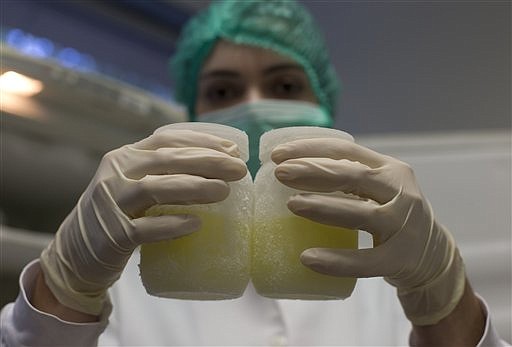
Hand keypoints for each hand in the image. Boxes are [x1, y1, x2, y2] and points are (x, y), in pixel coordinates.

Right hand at [40, 128, 246, 314]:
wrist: (76, 252)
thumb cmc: (118, 215)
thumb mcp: (135, 184)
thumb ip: (164, 172)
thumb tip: (219, 167)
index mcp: (126, 157)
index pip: (166, 139)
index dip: (201, 141)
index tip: (232, 148)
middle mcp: (117, 173)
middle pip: (165, 160)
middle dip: (207, 161)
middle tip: (239, 169)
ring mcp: (112, 203)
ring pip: (154, 188)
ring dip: (193, 187)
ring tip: (224, 192)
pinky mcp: (113, 234)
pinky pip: (144, 228)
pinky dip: (171, 224)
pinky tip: (195, 223)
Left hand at [271, 137, 465, 325]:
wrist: (434, 254)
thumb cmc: (392, 215)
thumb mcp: (378, 188)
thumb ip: (348, 177)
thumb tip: (291, 171)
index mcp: (388, 169)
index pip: (346, 150)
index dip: (311, 149)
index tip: (278, 154)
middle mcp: (400, 192)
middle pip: (353, 176)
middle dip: (313, 172)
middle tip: (280, 173)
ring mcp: (403, 225)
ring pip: (361, 214)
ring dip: (324, 208)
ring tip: (291, 205)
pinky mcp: (400, 258)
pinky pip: (365, 261)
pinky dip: (337, 260)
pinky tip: (308, 257)